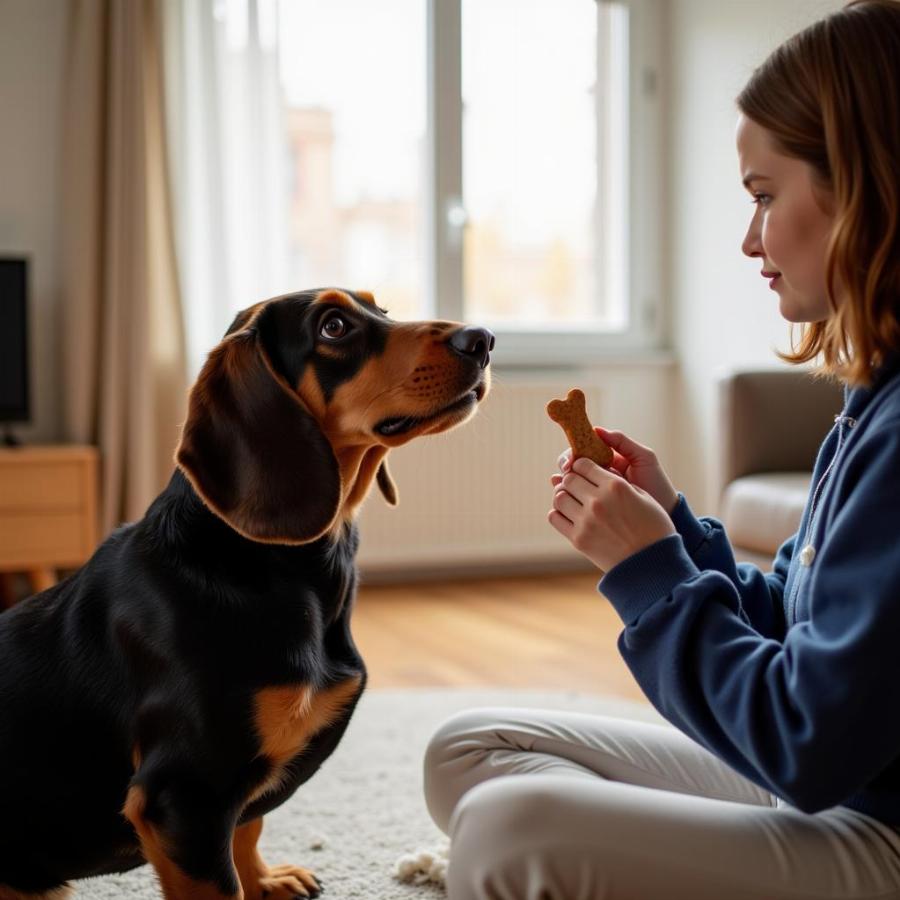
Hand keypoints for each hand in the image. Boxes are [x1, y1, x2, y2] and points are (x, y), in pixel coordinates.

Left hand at [548, 457, 675, 571]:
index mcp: (615, 486)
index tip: (584, 471)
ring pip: (559, 497)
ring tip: (574, 501)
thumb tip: (598, 471)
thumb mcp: (644, 497)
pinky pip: (555, 517)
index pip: (583, 464)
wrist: (652, 564)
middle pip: (568, 479)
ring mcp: (586, 521)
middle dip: (572, 479)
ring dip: (564, 496)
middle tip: (578, 486)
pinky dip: (559, 513)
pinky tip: (570, 515)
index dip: (582, 465)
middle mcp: (598, 501)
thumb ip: (618, 480)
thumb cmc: (653, 528)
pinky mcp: (579, 539)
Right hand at [556, 427, 678, 514]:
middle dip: (566, 466)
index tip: (572, 459)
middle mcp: (599, 473)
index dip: (574, 452)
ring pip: (571, 481)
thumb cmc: (656, 484)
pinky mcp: (594, 506)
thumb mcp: (644, 458)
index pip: (585, 450)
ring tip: (561, 484)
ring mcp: (596, 490)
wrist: (665, 513)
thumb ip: (622, 442)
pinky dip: (564, 495)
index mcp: (609, 458)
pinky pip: (575, 498)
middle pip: (574, 464)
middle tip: (566, 471)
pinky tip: (561, 495)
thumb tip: (596, 429)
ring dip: (563, 480)